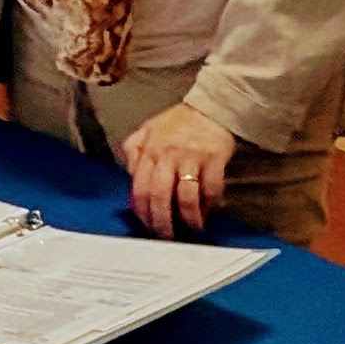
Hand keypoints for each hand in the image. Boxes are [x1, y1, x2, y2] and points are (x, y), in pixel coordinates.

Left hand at [119, 101, 234, 237]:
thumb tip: (130, 175)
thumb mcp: (147, 129)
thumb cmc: (178, 122)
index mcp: (149, 151)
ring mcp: (192, 158)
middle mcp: (168, 156)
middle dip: (162, 222)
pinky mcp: (214, 159)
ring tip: (190, 229)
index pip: (139, 188)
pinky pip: (211, 189)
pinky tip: (207, 212)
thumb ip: (134, 150)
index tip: (146, 225)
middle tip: (166, 236)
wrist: (211, 107)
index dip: (141, 212)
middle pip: (160, 197)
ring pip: (186, 197)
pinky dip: (209, 205)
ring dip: (188, 218)